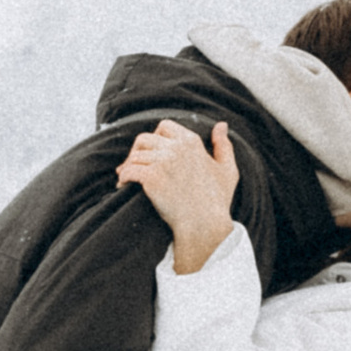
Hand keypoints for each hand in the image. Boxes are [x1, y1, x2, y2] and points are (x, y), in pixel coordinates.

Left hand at [117, 117, 239, 275]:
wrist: (205, 225)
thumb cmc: (217, 201)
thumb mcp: (227, 170)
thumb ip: (224, 146)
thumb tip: (221, 125)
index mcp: (192, 142)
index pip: (164, 126)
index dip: (155, 137)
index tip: (152, 151)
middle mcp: (176, 148)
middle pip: (144, 139)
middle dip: (136, 150)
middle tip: (133, 165)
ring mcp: (162, 162)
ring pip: (134, 156)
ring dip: (128, 166)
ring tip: (125, 177)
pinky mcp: (151, 178)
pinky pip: (129, 171)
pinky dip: (123, 178)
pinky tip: (122, 186)